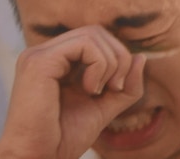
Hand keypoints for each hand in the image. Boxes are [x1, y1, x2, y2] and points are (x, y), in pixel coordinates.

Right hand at [0, 26, 145, 158]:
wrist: (40, 156)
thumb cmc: (66, 135)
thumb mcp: (106, 106)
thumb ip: (126, 84)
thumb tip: (141, 56)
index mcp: (55, 61)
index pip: (96, 38)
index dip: (117, 57)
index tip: (117, 88)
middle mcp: (43, 54)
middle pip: (97, 32)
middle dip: (118, 58)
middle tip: (114, 88)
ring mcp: (38, 55)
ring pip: (93, 35)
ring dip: (110, 64)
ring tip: (99, 91)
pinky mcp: (39, 62)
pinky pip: (85, 44)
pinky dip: (99, 66)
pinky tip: (89, 90)